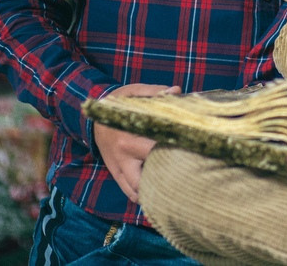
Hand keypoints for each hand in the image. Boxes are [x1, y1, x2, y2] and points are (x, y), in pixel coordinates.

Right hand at [94, 82, 178, 201]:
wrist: (93, 117)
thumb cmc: (119, 103)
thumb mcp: (133, 93)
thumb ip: (155, 92)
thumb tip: (177, 91)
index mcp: (129, 138)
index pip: (156, 149)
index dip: (176, 152)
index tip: (194, 153)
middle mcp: (123, 157)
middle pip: (148, 177)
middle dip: (167, 179)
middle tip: (189, 177)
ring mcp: (119, 168)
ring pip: (137, 190)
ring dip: (154, 192)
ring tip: (175, 189)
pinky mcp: (115, 173)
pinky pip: (128, 191)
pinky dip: (142, 196)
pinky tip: (158, 194)